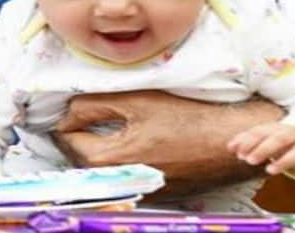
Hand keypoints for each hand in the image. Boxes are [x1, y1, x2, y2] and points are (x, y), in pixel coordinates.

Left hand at [53, 90, 283, 195]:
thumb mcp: (137, 101)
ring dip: (97, 149)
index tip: (72, 108)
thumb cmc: (188, 119)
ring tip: (105, 126)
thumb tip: (69, 110)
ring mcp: (139, 190)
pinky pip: (124, 176)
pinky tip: (132, 142)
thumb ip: (95, 105)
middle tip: (85, 113)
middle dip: (78, 136)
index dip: (65, 121)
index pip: (67, 141)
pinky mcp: (154, 192)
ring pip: (102, 168)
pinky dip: (119, 160)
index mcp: (112, 159)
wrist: (229, 141)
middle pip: (81, 158)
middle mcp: (122, 181)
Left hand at [227, 122, 294, 180]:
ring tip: (270, 170)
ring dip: (286, 160)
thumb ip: (247, 141)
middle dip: (264, 149)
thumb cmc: (283, 140)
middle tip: (250, 160)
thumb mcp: (265, 137)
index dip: (250, 142)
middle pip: (280, 139)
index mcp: (278, 129)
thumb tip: (230, 147)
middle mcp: (294, 135)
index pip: (263, 133)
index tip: (239, 153)